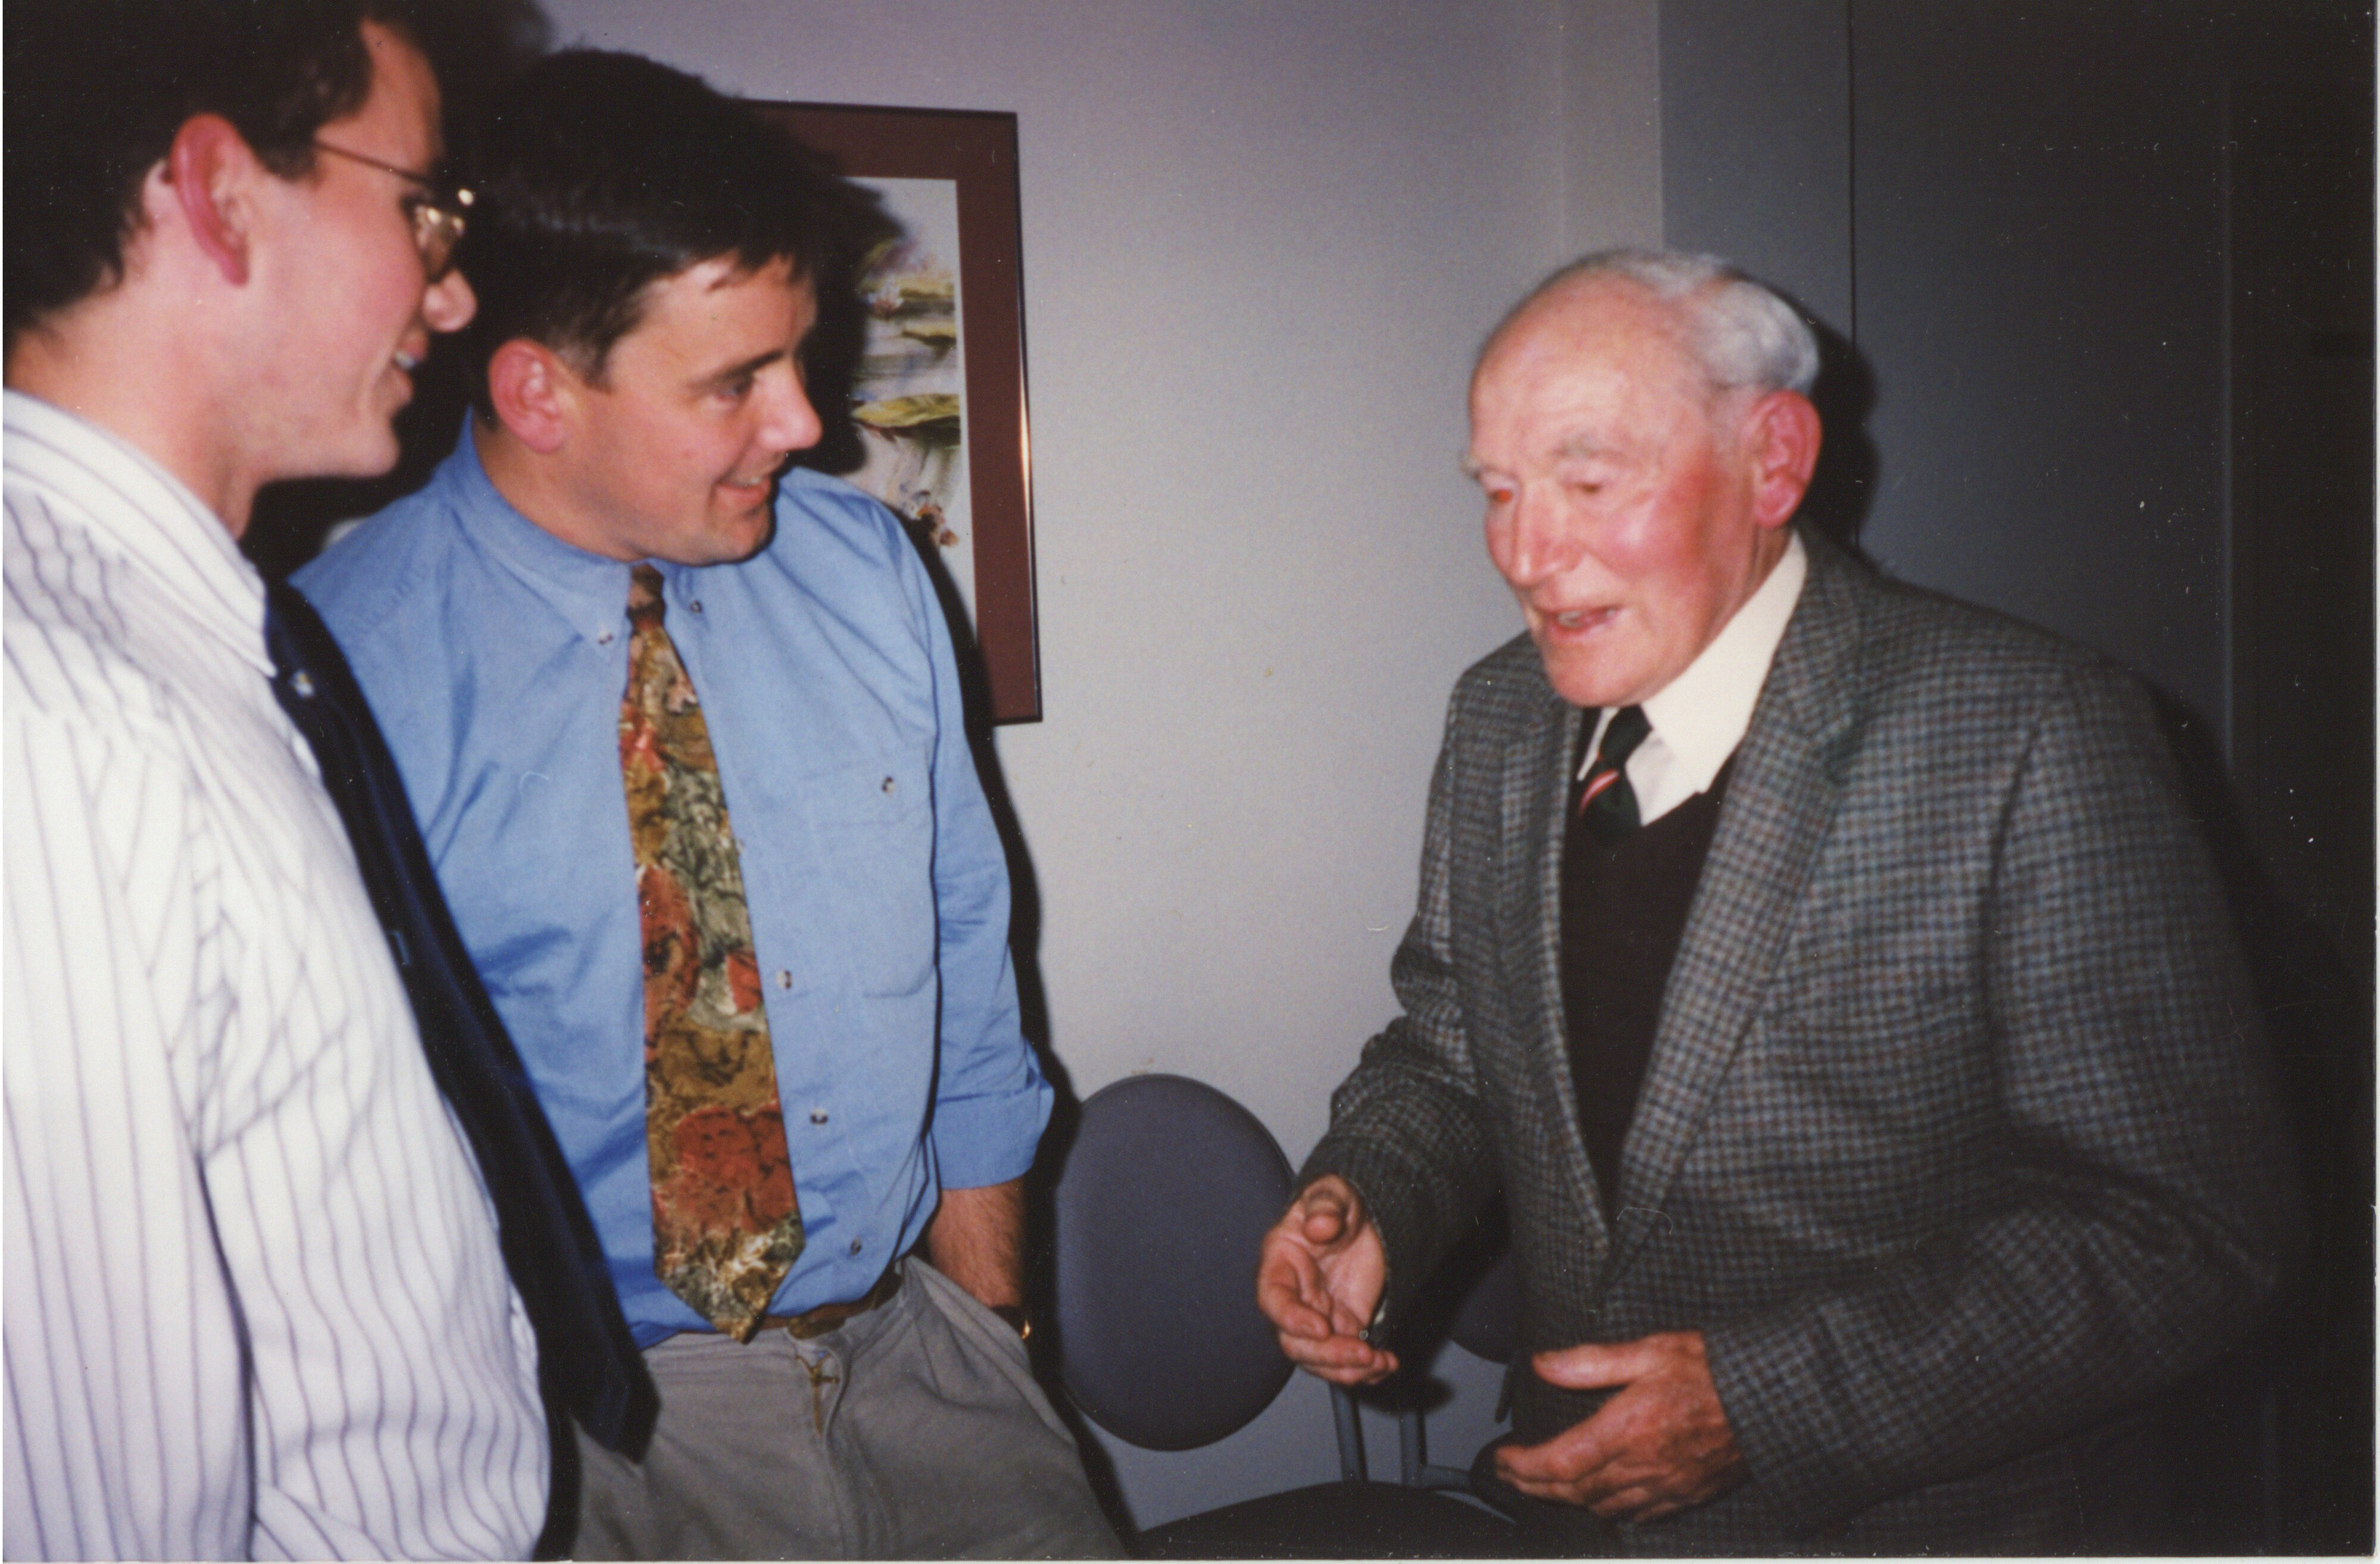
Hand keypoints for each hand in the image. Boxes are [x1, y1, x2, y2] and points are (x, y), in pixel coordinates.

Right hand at [1254, 1176, 1397, 1384]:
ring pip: (1320, 1359)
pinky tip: (1388, 1364)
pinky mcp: (1344, 1326)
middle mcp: (1294, 1298)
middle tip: (1362, 1352)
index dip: (1292, 1319)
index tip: (1322, 1327)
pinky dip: (1367, 1369)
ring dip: (1346, 1369)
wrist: (1364, 1217)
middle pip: (1295, 1342)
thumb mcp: (1333, 1194)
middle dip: (1326, 1355)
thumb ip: (1324, 1206)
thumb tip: (1320, 1227)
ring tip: (1379, 1363)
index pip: (1273, 1300)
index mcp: (1280, 1265)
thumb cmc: (1338, 1203)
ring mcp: (1318, 1316)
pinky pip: (1347, 1358)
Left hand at [1493, 1331, 1743, 1522]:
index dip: (1522, 1467)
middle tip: (1511, 1477)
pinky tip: (1603, 1502)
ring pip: (1603, 1508)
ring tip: (1546, 1487)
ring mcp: (1666, 1486)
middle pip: (1574, 1491)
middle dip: (1535, 1487)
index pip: (1558, 1462)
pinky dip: (1611, 1510)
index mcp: (1627, 1429)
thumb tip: (1543, 1364)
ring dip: (1568, 1500)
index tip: (1502, 1460)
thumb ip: (1590, 1362)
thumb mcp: (1648, 1350)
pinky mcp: (1687, 1494)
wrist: (1774, 1398)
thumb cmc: (1715, 1370)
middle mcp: (1643, 1466)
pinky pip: (1639, 1515)